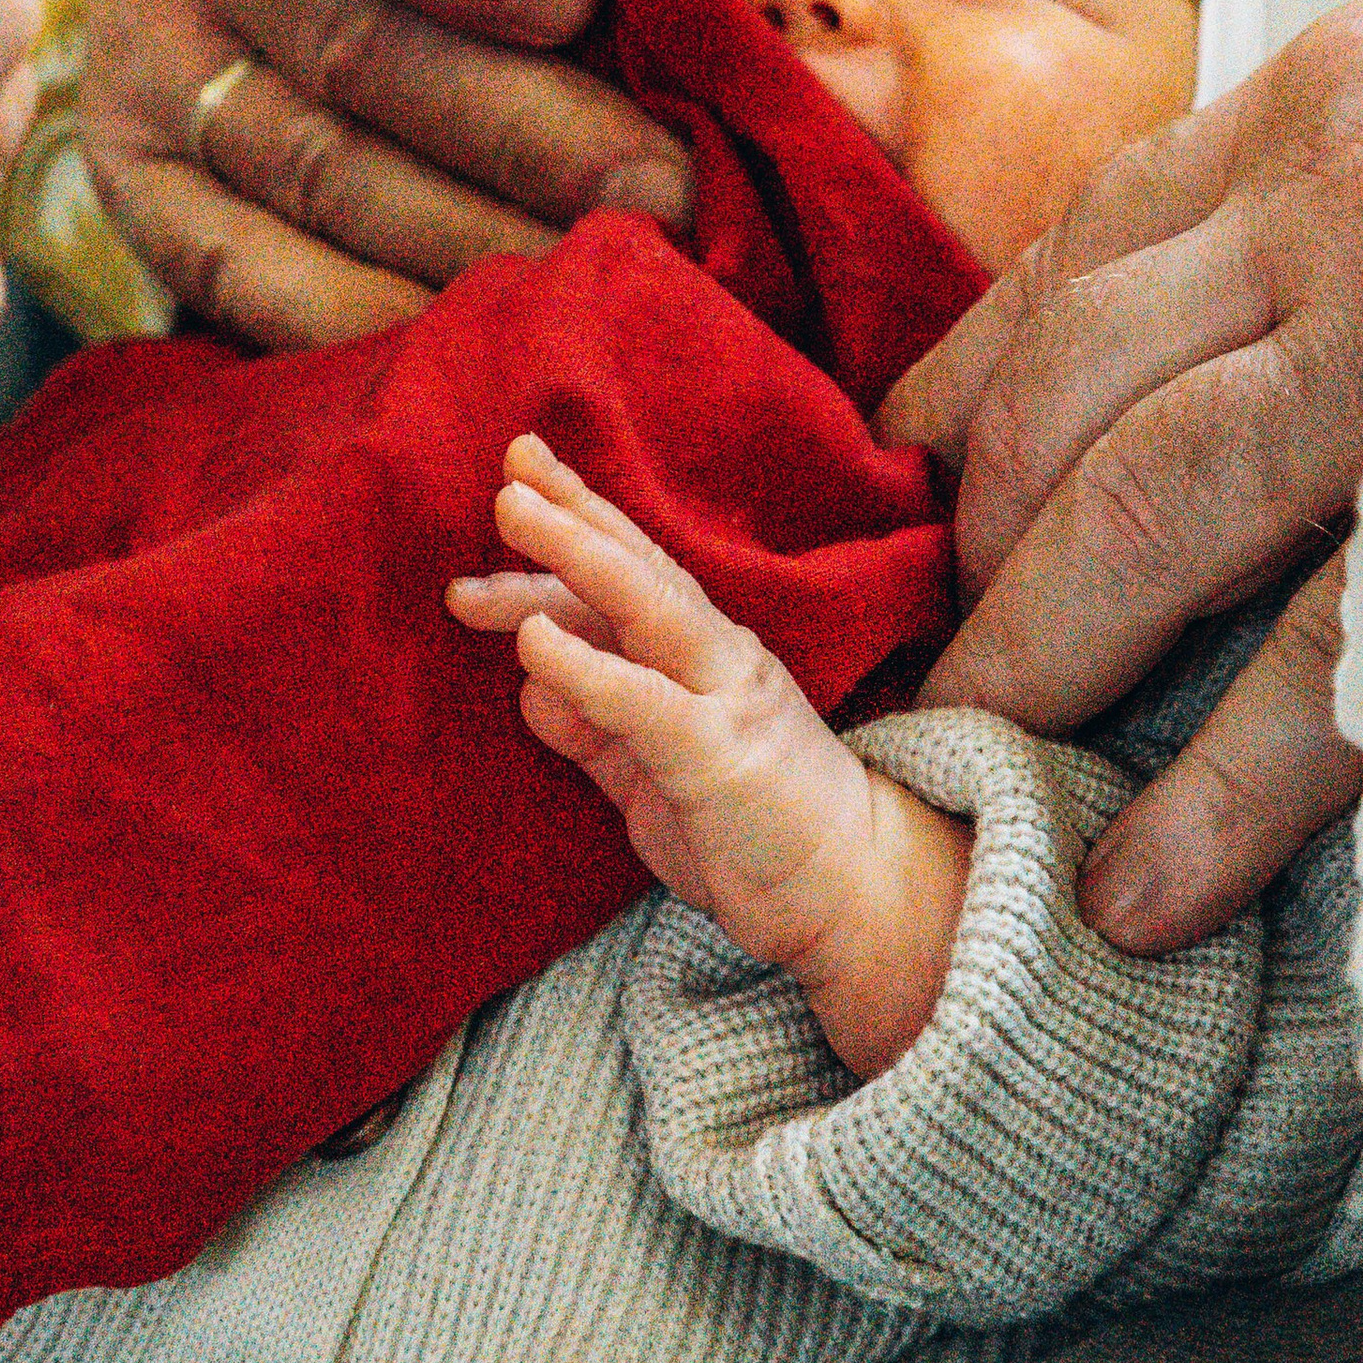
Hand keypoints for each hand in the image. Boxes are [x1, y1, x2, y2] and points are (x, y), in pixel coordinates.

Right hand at [82, 0, 693, 349]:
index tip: (574, 0)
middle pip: (351, 50)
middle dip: (524, 132)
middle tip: (663, 193)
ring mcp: (145, 68)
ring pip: (315, 175)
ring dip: (474, 241)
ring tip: (611, 276)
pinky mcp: (141, 192)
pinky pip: (244, 277)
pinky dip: (364, 320)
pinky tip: (479, 339)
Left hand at [451, 435, 968, 1075]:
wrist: (854, 895)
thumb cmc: (752, 831)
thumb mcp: (652, 772)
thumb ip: (595, 725)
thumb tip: (531, 680)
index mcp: (704, 658)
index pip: (633, 576)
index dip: (578, 524)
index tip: (518, 481)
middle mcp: (718, 658)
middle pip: (638, 566)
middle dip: (573, 511)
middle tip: (509, 467)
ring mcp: (725, 698)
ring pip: (646, 604)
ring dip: (577, 553)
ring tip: (513, 511)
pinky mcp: (721, 756)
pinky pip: (644, 701)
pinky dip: (587, 666)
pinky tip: (534, 643)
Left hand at [881, 0, 1362, 949]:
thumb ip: (1321, 190)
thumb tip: (1146, 333)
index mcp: (1328, 94)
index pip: (1071, 250)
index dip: (959, 387)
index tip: (898, 488)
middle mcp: (1345, 191)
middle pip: (1068, 387)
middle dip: (973, 539)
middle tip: (930, 660)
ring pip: (1145, 509)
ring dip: (1036, 653)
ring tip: (978, 761)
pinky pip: (1328, 653)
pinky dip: (1215, 783)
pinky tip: (1139, 881)